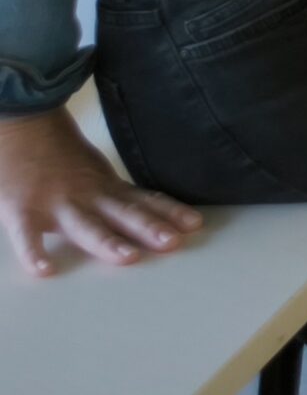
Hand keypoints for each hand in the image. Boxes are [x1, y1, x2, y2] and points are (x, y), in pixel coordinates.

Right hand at [0, 108, 201, 276]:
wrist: (21, 125)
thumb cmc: (59, 154)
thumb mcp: (96, 170)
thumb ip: (117, 193)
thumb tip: (152, 209)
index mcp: (106, 187)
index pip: (144, 200)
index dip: (169, 212)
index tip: (196, 224)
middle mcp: (87, 196)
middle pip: (123, 213)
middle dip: (149, 228)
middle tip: (173, 242)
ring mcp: (55, 203)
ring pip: (85, 226)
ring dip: (107, 241)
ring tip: (128, 256)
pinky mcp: (21, 209)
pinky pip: (26, 235)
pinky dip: (34, 252)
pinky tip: (44, 269)